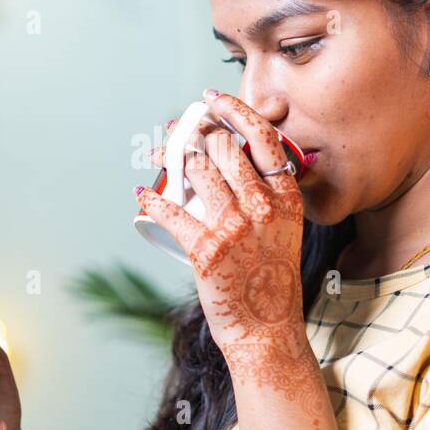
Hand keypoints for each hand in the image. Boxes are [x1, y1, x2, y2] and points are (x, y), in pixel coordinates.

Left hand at [137, 91, 321, 416]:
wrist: (266, 331)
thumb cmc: (271, 283)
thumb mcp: (284, 231)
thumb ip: (269, 196)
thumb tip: (238, 162)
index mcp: (286, 198)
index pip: (263, 137)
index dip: (234, 110)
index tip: (212, 99)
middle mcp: (263, 206)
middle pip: (224, 148)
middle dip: (197, 135)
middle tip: (180, 134)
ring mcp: (235, 227)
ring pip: (198, 169)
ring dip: (176, 159)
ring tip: (163, 158)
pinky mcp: (206, 250)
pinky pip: (171, 211)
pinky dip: (152, 201)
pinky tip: (143, 195)